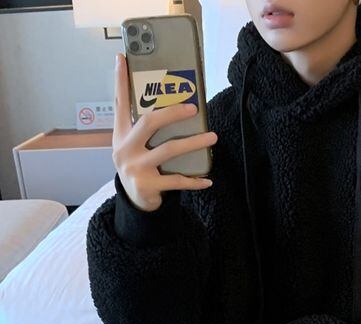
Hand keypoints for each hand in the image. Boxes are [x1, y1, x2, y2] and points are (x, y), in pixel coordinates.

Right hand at [112, 52, 217, 211]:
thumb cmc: (140, 165)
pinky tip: (208, 180)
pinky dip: (194, 181)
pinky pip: (177, 181)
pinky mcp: (148, 185)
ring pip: (169, 150)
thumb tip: (175, 107)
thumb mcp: (135, 145)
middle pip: (149, 123)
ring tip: (213, 137)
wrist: (135, 200)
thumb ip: (144, 129)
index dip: (120, 81)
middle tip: (193, 108)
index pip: (120, 103)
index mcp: (121, 134)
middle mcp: (125, 149)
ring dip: (194, 143)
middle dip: (172, 113)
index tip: (122, 59)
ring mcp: (136, 168)